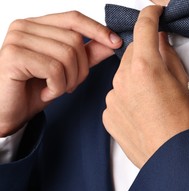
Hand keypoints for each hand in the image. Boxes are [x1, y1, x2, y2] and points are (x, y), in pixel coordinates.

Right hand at [0, 11, 121, 135]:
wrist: (9, 112)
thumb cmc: (35, 89)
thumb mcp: (68, 70)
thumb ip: (89, 54)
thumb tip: (112, 42)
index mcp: (38, 25)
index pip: (74, 18)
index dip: (97, 30)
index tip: (116, 43)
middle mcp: (25, 26)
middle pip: (74, 40)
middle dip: (81, 69)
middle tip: (69, 85)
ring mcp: (17, 38)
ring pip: (66, 55)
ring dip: (69, 80)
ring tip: (56, 89)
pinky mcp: (13, 55)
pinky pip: (54, 69)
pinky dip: (56, 87)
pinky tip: (45, 93)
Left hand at [103, 5, 188, 167]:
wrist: (172, 158)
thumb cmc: (183, 123)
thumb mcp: (183, 83)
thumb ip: (167, 56)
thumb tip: (159, 40)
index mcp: (144, 66)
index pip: (144, 28)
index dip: (150, 15)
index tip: (154, 12)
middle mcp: (123, 79)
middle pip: (131, 55)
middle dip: (144, 57)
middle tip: (160, 74)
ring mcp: (112, 98)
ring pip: (123, 78)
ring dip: (135, 81)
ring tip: (153, 102)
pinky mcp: (108, 116)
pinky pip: (117, 99)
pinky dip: (127, 100)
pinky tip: (142, 114)